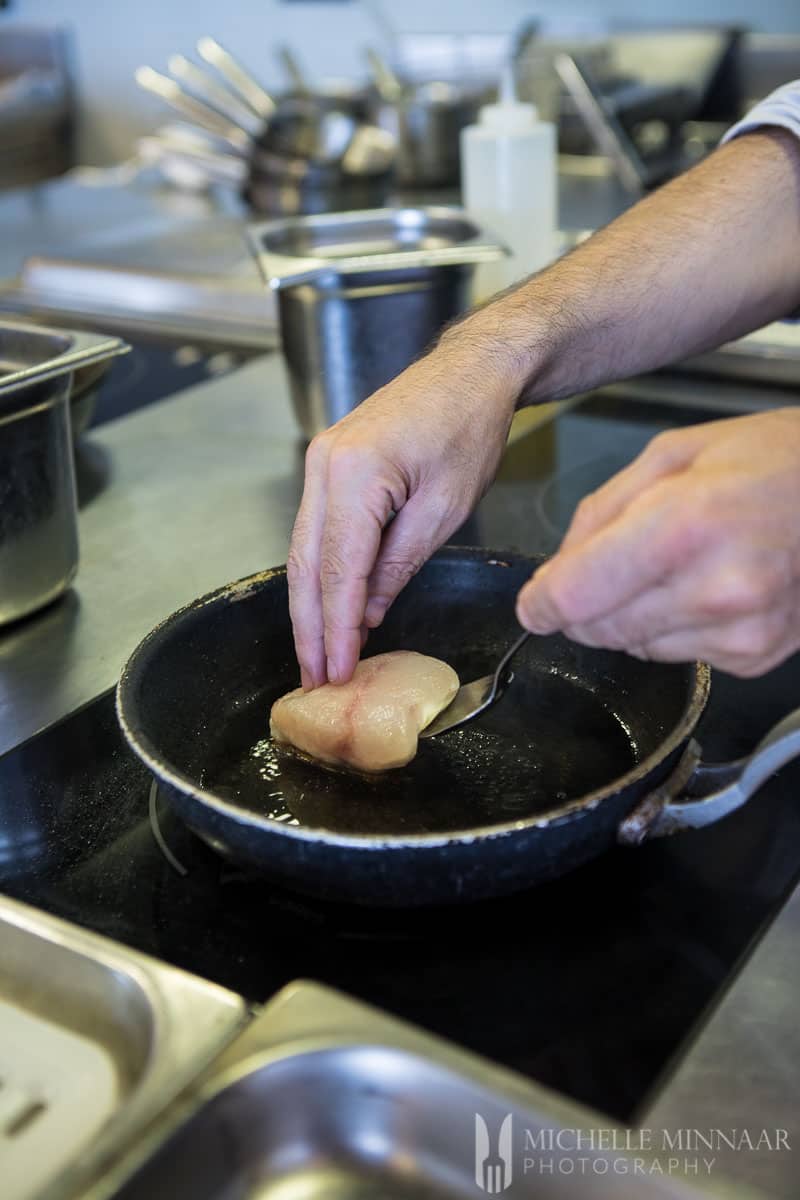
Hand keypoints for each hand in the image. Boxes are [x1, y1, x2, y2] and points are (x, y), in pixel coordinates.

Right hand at [288, 323, 521, 687]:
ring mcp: (320, 463)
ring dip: (309, 607)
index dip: (336, 630)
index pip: (338, 571)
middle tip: (313, 680)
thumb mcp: (445, 508)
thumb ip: (399, 564)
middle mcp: (323, 467)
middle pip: (306, 566)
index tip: (336, 673)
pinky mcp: (329, 465)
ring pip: (304, 551)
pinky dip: (321, 574)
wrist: (471, 370)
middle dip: (309, 629)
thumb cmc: (469, 427)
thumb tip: (366, 613)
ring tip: (315, 657)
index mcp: (353, 475)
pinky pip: (315, 530)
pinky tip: (329, 608)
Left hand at [516, 409, 799, 676]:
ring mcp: (741, 632)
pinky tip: (707, 588)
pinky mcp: (756, 657)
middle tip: (611, 567)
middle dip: (585, 606)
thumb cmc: (772, 460)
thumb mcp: (674, 453)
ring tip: (676, 566)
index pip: (576, 597)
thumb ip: (600, 513)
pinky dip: (674, 628)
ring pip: (633, 647)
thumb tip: (555, 574)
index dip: (541, 604)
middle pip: (598, 630)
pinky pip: (678, 655)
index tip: (535, 604)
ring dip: (631, 616)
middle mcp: (716, 590)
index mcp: (686, 525)